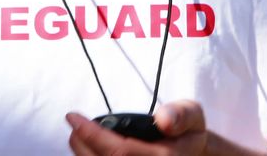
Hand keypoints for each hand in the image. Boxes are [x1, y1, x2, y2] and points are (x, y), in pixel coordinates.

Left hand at [67, 100, 207, 154]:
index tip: (73, 117)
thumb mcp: (193, 116)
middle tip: (74, 126)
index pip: (120, 151)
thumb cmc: (187, 134)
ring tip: (79, 137)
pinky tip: (89, 150)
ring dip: (84, 154)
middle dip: (81, 145)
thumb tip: (163, 120)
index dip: (91, 135)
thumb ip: (182, 114)